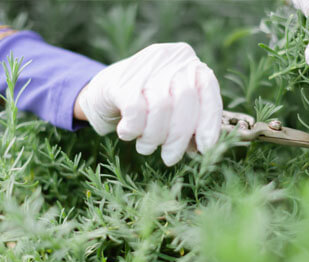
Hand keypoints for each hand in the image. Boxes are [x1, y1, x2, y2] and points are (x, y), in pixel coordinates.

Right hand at [75, 43, 222, 165]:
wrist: (99, 96)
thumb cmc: (146, 107)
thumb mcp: (173, 110)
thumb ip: (191, 120)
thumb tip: (204, 146)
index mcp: (186, 61)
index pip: (208, 87)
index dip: (210, 120)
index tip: (206, 147)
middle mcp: (168, 57)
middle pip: (186, 98)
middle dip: (179, 135)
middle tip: (170, 157)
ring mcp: (142, 65)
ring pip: (161, 106)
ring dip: (154, 136)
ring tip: (146, 146)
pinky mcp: (119, 81)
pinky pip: (135, 111)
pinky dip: (134, 129)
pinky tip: (128, 133)